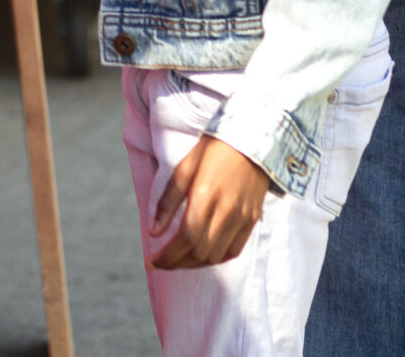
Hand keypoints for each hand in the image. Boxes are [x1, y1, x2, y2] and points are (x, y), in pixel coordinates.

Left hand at [149, 135, 275, 269]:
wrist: (254, 140)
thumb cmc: (214, 150)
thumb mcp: (184, 168)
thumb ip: (168, 201)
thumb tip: (153, 231)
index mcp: (205, 196)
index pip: (185, 238)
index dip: (167, 256)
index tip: (151, 261)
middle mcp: (226, 211)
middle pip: (199, 252)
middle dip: (176, 263)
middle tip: (160, 263)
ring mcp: (242, 218)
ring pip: (216, 256)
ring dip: (194, 264)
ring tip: (177, 261)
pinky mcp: (252, 220)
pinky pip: (233, 251)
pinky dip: (215, 259)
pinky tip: (201, 256)